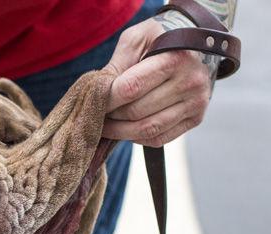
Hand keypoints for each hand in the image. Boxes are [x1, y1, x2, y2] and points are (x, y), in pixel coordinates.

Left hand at [102, 18, 212, 146]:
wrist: (195, 46)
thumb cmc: (159, 40)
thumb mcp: (137, 39)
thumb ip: (117, 63)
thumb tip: (100, 92)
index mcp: (174, 58)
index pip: (132, 88)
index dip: (108, 99)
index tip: (93, 102)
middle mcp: (190, 82)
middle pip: (137, 112)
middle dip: (111, 116)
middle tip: (97, 114)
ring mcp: (196, 102)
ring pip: (148, 129)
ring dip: (120, 132)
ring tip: (107, 125)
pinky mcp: (195, 118)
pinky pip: (159, 138)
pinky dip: (137, 138)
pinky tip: (127, 129)